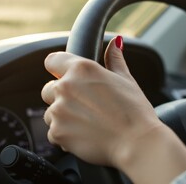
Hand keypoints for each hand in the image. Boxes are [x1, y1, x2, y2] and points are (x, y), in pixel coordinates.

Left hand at [41, 36, 185, 183]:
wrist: (137, 143)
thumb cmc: (135, 111)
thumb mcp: (126, 80)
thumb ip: (115, 59)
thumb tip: (116, 42)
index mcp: (82, 69)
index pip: (52, 60)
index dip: (59, 69)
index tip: (66, 77)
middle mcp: (66, 86)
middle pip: (49, 89)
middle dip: (62, 97)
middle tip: (87, 107)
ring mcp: (59, 111)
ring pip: (51, 113)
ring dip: (64, 118)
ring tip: (90, 123)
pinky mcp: (57, 132)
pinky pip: (54, 133)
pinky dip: (66, 136)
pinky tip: (87, 135)